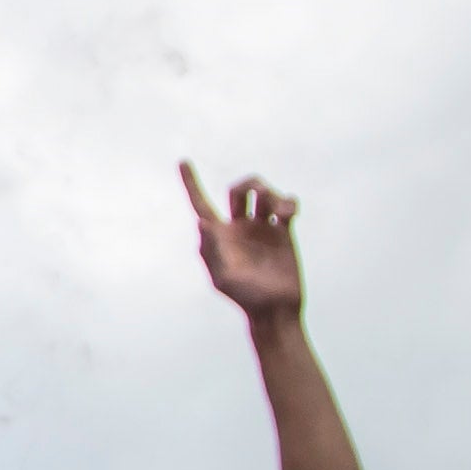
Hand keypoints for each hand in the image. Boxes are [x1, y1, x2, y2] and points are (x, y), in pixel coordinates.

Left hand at [182, 162, 302, 320]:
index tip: (182, 161)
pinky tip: (287, 214)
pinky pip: (286, 205)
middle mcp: (239, 227)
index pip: (201, 203)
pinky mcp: (283, 233)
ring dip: (269, 193)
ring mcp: (262, 228)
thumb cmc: (246, 297)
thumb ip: (212, 250)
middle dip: (247, 183)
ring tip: (277, 211)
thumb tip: (202, 223)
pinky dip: (288, 203)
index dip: (190, 183)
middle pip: (238, 190)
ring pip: (263, 194)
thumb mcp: (224, 277)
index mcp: (219, 235)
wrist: (276, 308)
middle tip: (256, 192)